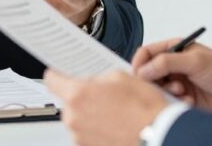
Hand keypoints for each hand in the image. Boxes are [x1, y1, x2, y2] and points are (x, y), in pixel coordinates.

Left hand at [44, 69, 165, 145]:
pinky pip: (87, 135)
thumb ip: (99, 78)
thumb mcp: (121, 77)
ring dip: (90, 115)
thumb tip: (94, 82)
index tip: (60, 74)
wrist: (159, 135)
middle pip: (68, 102)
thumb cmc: (144, 110)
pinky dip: (97, 130)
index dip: (57, 74)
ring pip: (78, 119)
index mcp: (78, 95)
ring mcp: (80, 137)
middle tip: (103, 96)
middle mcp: (74, 118)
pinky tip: (115, 126)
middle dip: (82, 98)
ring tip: (115, 114)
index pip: (52, 80)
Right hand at [133, 39, 211, 119]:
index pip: (147, 53)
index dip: (139, 63)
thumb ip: (167, 62)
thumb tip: (143, 69)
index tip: (139, 75)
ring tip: (182, 92)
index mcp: (176, 49)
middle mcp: (175, 66)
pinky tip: (190, 102)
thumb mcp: (196, 61)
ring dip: (167, 92)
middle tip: (168, 84)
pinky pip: (168, 103)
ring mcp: (179, 83)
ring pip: (157, 90)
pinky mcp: (183, 100)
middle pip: (148, 73)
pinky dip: (176, 103)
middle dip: (154, 81)